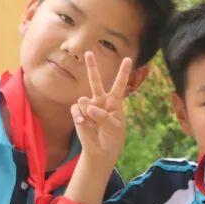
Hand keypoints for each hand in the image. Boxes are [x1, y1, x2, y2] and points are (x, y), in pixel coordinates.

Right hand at [71, 51, 131, 165]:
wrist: (101, 150)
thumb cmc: (112, 137)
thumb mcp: (114, 127)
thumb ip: (103, 115)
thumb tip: (89, 106)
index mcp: (114, 102)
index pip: (119, 84)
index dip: (123, 72)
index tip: (128, 59)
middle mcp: (100, 100)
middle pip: (96, 81)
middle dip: (92, 67)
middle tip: (88, 53)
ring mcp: (88, 106)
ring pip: (84, 100)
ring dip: (88, 113)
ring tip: (93, 123)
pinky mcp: (78, 113)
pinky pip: (76, 109)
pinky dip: (79, 116)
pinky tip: (83, 124)